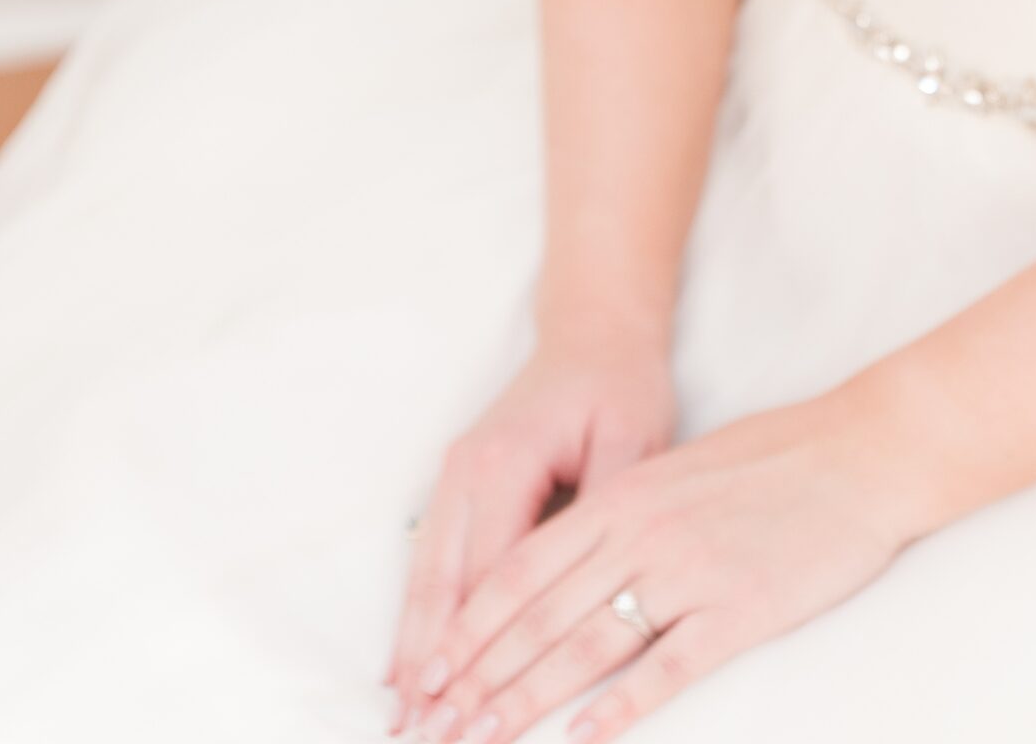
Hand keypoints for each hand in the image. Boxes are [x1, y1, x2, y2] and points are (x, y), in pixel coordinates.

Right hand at [385, 306, 679, 734]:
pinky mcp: (459, 482)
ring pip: (426, 575)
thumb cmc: (619, 383)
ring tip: (402, 716)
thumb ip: (609, 508)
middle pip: (441, 584)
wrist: (595, 331)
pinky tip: (407, 663)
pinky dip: (420, 614)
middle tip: (415, 733)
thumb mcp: (633, 436)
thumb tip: (595, 581)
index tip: (467, 708)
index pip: (489, 576)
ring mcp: (455, 475)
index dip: (478, 650)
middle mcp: (467, 470)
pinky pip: (431, 558)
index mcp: (507, 461)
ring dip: (413, 647)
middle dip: (427, 664)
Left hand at [399, 383, 922, 741]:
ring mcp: (688, 572)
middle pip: (539, 614)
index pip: (521, 567)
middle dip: (479, 676)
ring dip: (526, 700)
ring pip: (586, 645)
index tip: (430, 670)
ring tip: (481, 740)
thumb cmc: (780, 456)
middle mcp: (642, 531)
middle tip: (433, 726)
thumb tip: (569, 557)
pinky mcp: (737, 611)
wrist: (864, 452)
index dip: (469, 625)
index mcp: (624, 492)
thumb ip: (622, 509)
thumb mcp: (681, 467)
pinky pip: (664, 668)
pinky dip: (618, 708)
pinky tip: (581, 739)